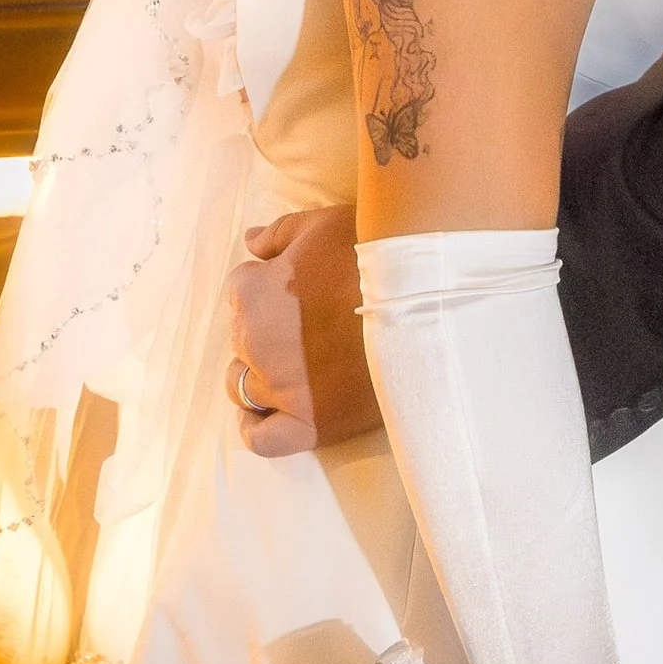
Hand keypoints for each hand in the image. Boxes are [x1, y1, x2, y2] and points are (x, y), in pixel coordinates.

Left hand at [225, 203, 380, 451]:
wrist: (423, 300)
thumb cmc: (371, 255)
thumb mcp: (321, 225)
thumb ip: (277, 234)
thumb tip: (250, 242)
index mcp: (251, 294)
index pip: (239, 290)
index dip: (267, 284)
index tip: (297, 284)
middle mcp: (255, 344)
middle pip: (243, 338)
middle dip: (267, 327)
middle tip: (309, 317)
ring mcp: (280, 388)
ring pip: (244, 386)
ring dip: (260, 373)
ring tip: (295, 361)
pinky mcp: (309, 423)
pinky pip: (263, 438)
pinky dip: (257, 428)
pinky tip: (266, 415)